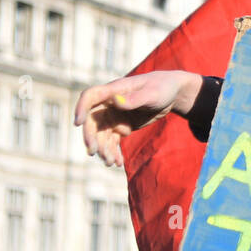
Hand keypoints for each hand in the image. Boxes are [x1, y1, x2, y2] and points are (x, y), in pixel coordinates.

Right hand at [74, 71, 202, 166]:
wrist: (173, 94)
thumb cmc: (163, 87)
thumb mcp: (152, 93)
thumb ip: (134, 99)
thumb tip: (115, 100)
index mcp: (114, 90)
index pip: (90, 96)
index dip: (80, 108)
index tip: (78, 123)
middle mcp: (110, 103)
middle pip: (92, 121)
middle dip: (91, 137)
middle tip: (94, 152)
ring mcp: (114, 116)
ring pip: (101, 135)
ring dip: (103, 149)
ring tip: (111, 162)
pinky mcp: (121, 126)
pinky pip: (112, 141)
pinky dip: (113, 152)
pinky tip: (118, 162)